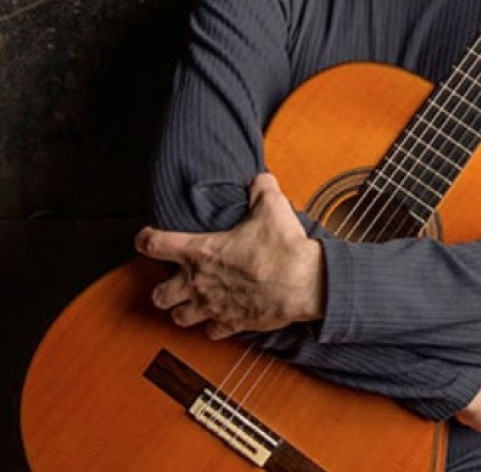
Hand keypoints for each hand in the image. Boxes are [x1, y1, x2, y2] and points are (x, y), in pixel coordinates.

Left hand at [134, 173, 324, 339]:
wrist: (303, 282)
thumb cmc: (283, 246)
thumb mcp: (271, 205)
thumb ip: (260, 188)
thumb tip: (259, 179)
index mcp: (201, 251)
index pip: (156, 245)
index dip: (145, 239)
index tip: (146, 237)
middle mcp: (200, 282)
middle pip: (159, 295)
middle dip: (161, 289)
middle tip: (172, 281)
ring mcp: (214, 306)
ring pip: (179, 318)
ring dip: (183, 310)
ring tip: (191, 302)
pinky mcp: (232, 323)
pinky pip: (211, 331)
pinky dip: (213, 325)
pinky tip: (220, 316)